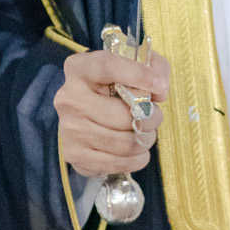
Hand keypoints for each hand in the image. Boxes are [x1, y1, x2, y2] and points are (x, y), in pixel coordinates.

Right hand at [54, 46, 169, 177]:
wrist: (86, 114)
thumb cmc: (115, 88)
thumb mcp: (134, 66)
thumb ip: (155, 68)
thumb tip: (160, 92)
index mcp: (80, 68)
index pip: (108, 66)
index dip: (137, 75)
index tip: (160, 86)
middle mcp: (69, 98)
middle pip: (123, 115)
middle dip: (151, 119)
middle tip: (154, 117)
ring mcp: (69, 128)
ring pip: (125, 143)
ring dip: (145, 140)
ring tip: (144, 133)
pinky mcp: (74, 154)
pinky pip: (118, 163)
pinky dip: (137, 159)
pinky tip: (137, 151)